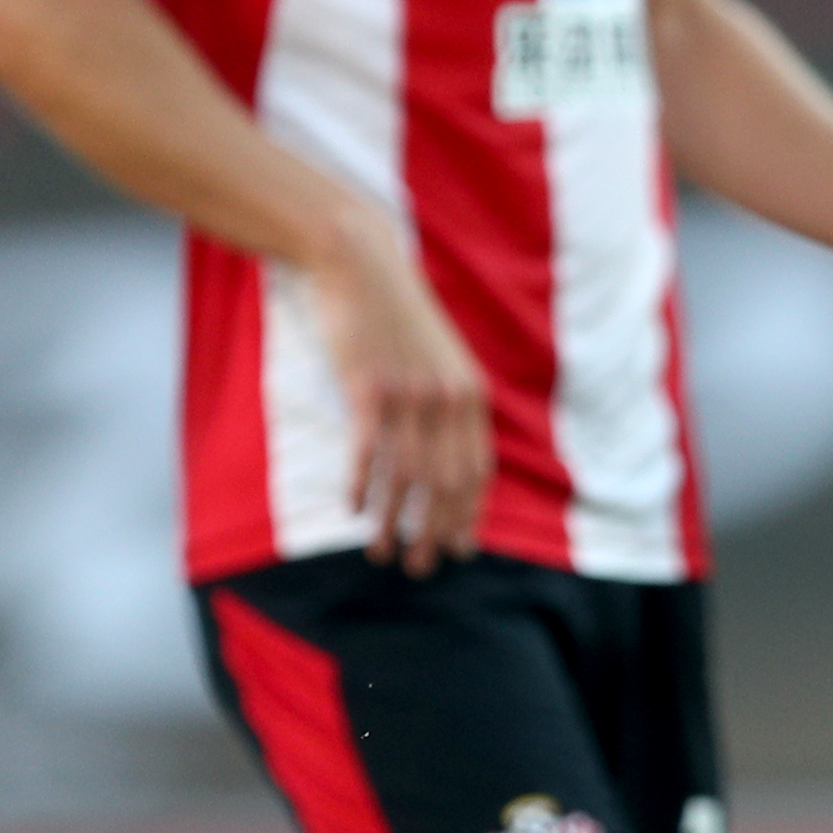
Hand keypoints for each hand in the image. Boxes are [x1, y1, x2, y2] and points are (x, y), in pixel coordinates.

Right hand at [311, 221, 492, 575]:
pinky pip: (368, 454)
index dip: (469, 514)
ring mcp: (409, 393)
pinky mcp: (369, 388)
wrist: (361, 265)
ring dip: (395, 524)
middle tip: (422, 567)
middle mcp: (447, 397)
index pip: (478, 469)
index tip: (459, 547)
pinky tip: (354, 512)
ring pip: (407, 478)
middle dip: (436, 533)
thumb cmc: (395, 316)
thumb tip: (446, 456)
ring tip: (383, 555)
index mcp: (470, 392)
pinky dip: (361, 489)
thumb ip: (447, 402)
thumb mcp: (438, 358)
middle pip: (447, 483)